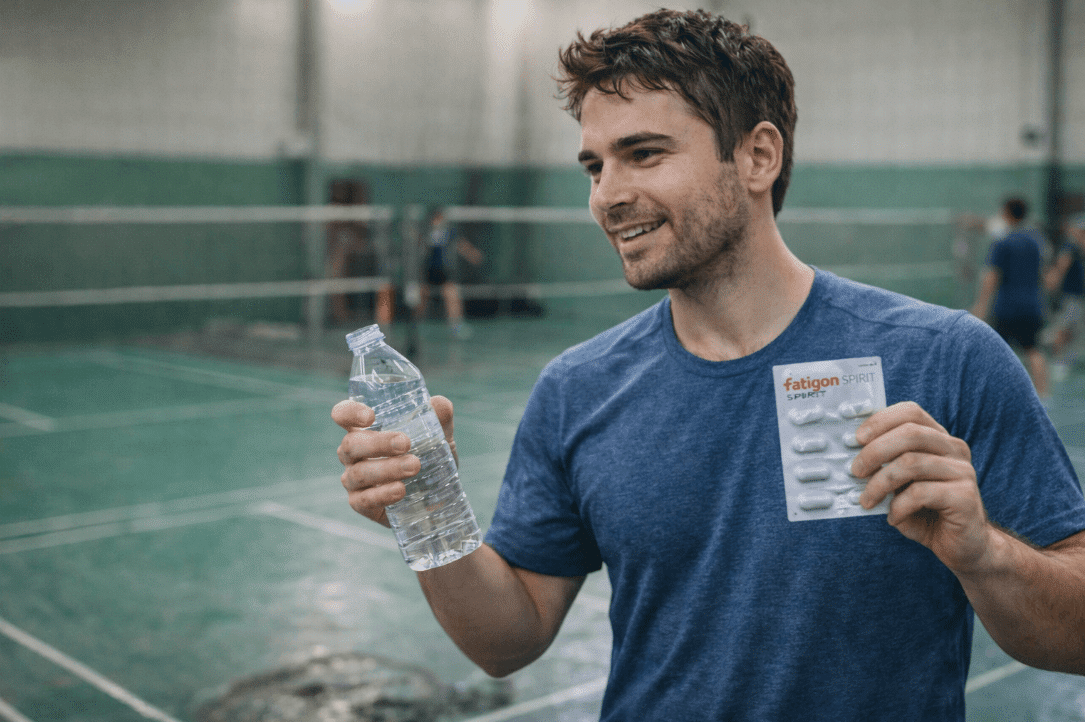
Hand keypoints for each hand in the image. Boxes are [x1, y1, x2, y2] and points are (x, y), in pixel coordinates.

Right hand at [332, 396, 456, 526]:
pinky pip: (364, 500)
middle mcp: (353, 453)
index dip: (350, 412)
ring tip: (414, 466)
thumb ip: (439, 418)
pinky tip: (400, 490)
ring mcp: (354, 479)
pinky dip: (382, 494)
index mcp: (365, 429)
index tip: (371, 416)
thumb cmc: (429, 457)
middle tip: (405, 443)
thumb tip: (439, 403)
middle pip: (351, 444)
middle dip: (378, 443)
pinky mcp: (361, 504)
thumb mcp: (439, 436)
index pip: (343, 414)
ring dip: (386, 469)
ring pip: (359, 473)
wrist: (438, 497)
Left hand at [852, 401, 992, 573]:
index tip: (856, 438)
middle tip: (855, 471)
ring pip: (912, 463)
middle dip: (875, 451)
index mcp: (938, 439)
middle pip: (909, 433)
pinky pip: (921, 493)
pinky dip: (898, 506)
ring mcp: (963, 471)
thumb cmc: (927, 512)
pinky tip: (893, 517)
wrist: (964, 546)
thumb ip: (885, 468)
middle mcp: (954, 449)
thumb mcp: (901, 485)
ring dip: (880, 483)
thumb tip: (852, 461)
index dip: (880, 420)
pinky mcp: (965, 496)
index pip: (911, 412)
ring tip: (867, 500)